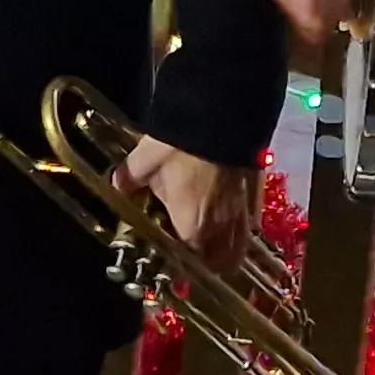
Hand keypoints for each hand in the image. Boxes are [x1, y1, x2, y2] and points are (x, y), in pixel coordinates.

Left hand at [117, 136, 253, 263]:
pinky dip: (243, 225)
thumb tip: (117, 186)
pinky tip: (234, 216)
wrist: (221, 112)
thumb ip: (130, 180)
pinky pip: (252, 220)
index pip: (188, 261)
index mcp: (191, 227)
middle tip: (194, 254)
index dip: (180, 262)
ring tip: (217, 243)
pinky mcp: (257, 191)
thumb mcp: (145, 162)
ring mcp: (243, 210)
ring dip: (229, 247)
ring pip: (240, 244)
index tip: (172, 256)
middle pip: (221, 260)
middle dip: (209, 262)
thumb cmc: (179, 144)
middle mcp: (221, 227)